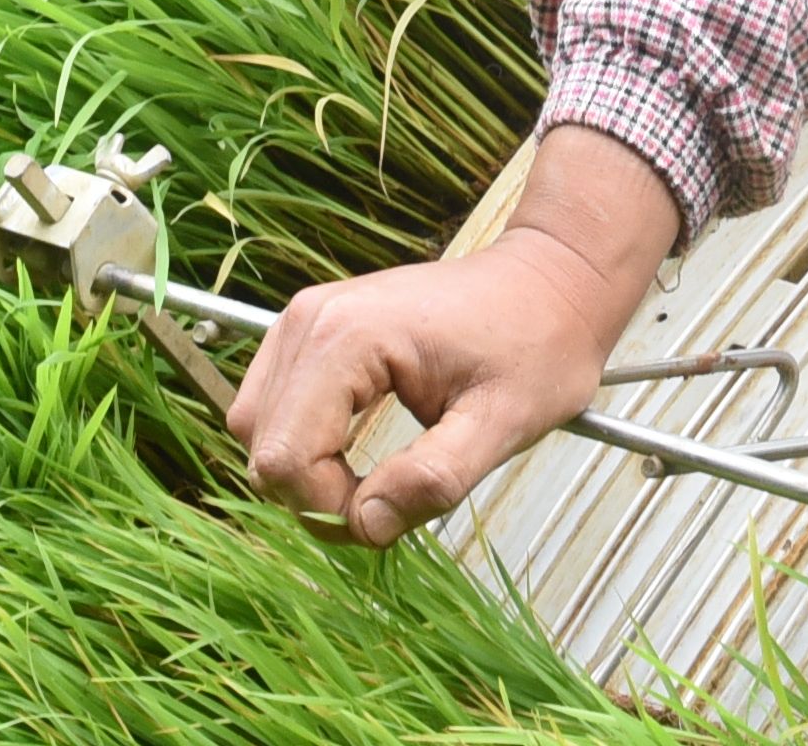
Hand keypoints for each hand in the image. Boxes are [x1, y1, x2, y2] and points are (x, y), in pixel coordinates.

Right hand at [231, 124, 679, 544]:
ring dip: (306, 473)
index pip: (285, 457)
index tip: (393, 511)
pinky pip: (275, 407)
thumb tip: (364, 525)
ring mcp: (303, 320)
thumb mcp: (505, 424)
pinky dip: (306, 444)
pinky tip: (357, 453)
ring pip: (258, 430)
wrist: (549, 282)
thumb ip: (434, 479)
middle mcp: (309, 320)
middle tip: (390, 502)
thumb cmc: (538, 345)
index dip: (329, 508)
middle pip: (263, 447)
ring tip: (376, 481)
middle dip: (316, 496)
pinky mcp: (311, 331)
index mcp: (349, 337)